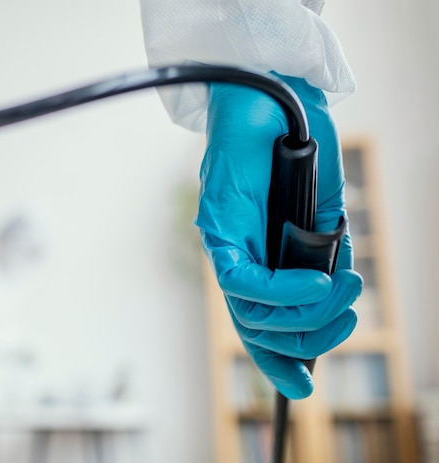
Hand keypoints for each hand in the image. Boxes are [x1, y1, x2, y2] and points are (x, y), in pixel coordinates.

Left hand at [196, 76, 362, 398]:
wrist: (275, 98)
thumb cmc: (297, 150)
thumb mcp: (321, 212)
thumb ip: (324, 252)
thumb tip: (332, 291)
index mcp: (255, 259)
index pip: (258, 324)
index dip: (278, 361)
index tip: (303, 386)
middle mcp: (234, 258)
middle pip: (257, 329)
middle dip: (311, 337)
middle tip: (351, 312)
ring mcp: (223, 243)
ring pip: (251, 312)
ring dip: (306, 312)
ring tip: (344, 288)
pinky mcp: (218, 225)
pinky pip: (241, 279)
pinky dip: (281, 291)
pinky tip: (316, 282)